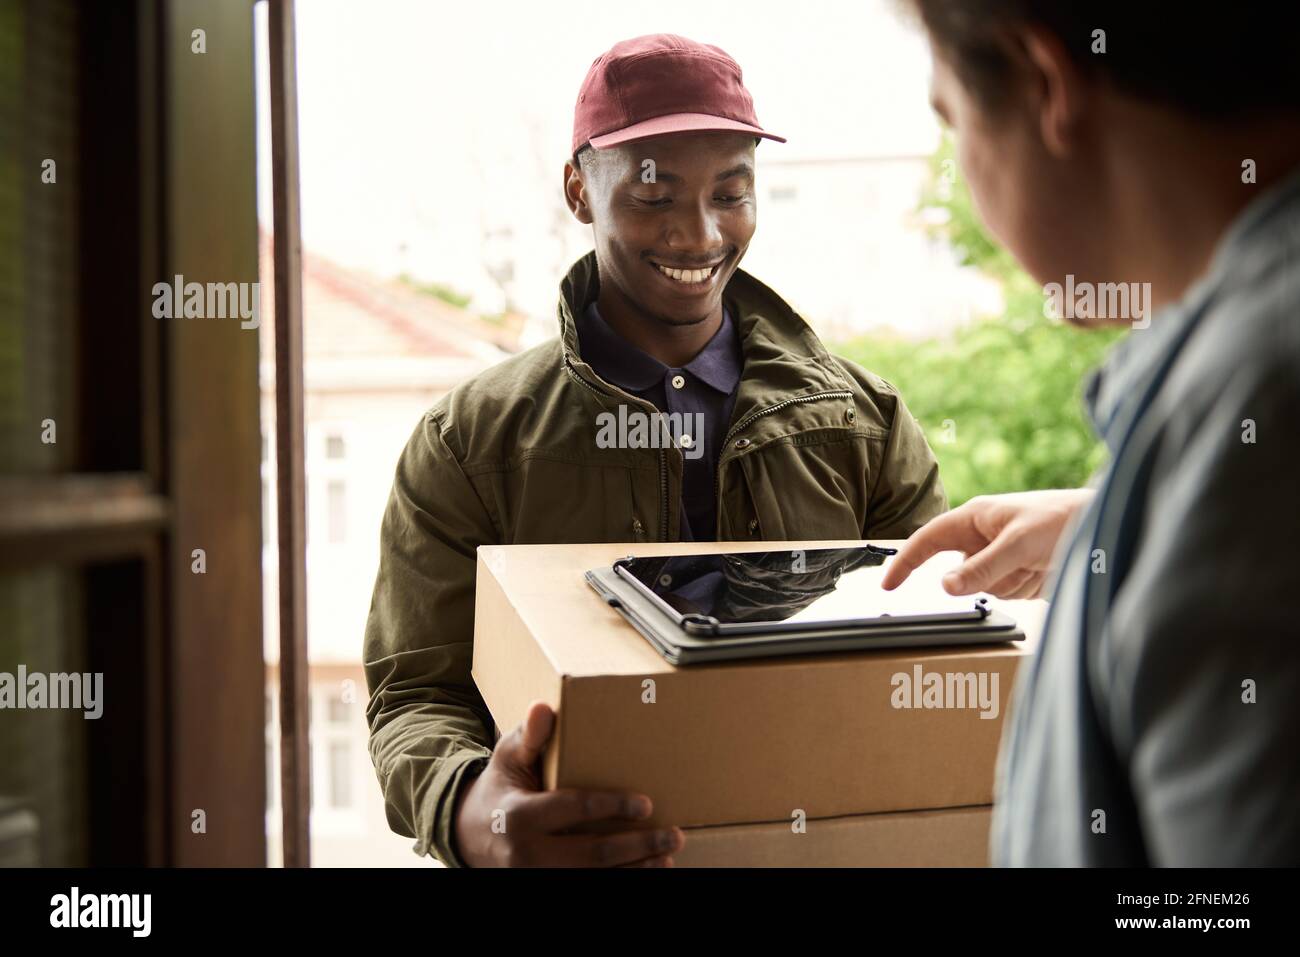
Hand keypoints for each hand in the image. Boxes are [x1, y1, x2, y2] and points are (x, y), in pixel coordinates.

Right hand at [452, 701, 684, 866]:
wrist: (472, 834)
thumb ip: (529, 736)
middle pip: (592, 855)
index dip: (612, 806)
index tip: (646, 803)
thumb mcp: (508, 757)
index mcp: (519, 816)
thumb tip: (543, 708)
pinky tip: (648, 870)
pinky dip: (622, 879)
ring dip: (637, 869)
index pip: (572, 810)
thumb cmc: (501, 787)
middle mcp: (527, 854)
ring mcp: (536, 877)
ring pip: (594, 878)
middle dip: (637, 845)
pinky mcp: (546, 886)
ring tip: (668, 853)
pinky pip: (588, 887)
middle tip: (673, 833)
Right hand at [880, 488, 1094, 598]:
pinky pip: (1008, 594)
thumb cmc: (1063, 519)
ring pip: (986, 589)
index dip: (905, 562)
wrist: (1106, 529)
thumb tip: (945, 587)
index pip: (928, 540)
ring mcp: (1002, 557)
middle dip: (985, 578)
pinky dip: (1025, 588)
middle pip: (961, 573)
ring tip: (1037, 564)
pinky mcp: (1019, 573)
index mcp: (975, 518)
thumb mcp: (1019, 544)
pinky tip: (1045, 571)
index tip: (888, 585)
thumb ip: (981, 568)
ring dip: (1011, 583)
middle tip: (1015, 567)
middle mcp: (984, 538)